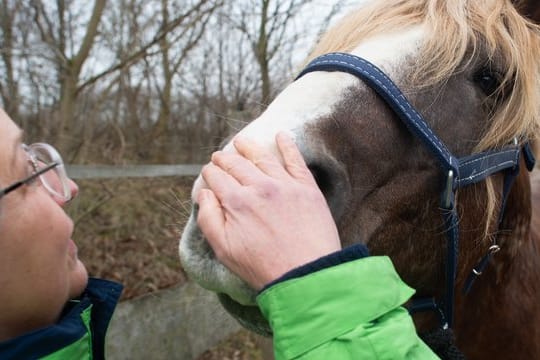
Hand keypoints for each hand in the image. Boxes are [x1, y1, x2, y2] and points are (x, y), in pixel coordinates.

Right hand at [197, 132, 340, 289]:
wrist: (306, 275)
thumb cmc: (262, 267)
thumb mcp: (224, 249)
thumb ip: (208, 217)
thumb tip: (204, 192)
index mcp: (236, 202)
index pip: (217, 178)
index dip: (210, 173)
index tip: (208, 172)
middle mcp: (259, 187)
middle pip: (236, 165)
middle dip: (224, 159)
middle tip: (219, 155)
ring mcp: (284, 185)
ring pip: (262, 157)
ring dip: (249, 147)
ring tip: (241, 141)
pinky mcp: (306, 188)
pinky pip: (295, 160)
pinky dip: (287, 145)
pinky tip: (281, 135)